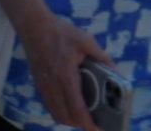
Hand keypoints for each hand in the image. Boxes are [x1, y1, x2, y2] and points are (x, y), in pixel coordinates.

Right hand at [15, 8, 117, 130]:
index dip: (85, 121)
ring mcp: (43, 87)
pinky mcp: (38, 85)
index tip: (95, 129)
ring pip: (54, 112)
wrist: (35, 28)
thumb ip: (101, 57)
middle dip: (78, 124)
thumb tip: (116, 71)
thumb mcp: (86, 41)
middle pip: (63, 115)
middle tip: (92, 125)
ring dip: (68, 120)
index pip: (76, 106)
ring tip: (83, 120)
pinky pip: (49, 105)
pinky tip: (69, 109)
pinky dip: (59, 112)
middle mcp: (52, 86)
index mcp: (65, 76)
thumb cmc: (62, 34)